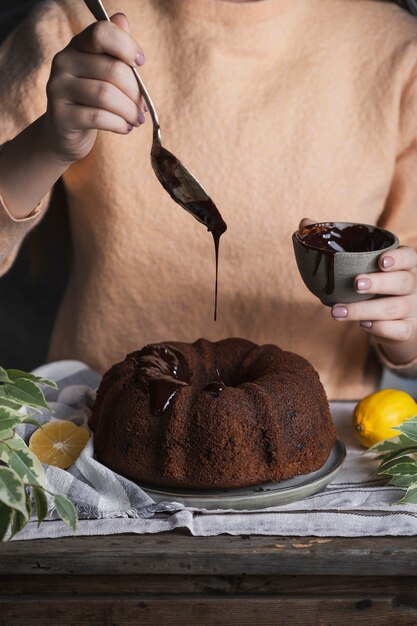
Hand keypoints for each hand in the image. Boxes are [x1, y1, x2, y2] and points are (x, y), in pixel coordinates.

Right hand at [43, 13, 146, 163]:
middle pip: (111, 70)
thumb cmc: (91, 100)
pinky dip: (119, 124)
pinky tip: (125, 128)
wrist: (65, 133)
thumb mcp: (104, 73)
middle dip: (135, 92)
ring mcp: (58, 89)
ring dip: (129, 111)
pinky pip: (98, 117)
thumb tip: (122, 19)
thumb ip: (114, 49)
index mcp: (77, 46)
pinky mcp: (61, 116)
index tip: (140, 63)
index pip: (101, 33)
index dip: (126, 46)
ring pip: (106, 95)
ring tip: (136, 120)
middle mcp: (63, 62)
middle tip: (142, 107)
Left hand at [299, 218, 416, 365]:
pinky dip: (381, 328)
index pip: (410, 257)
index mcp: (404, 265)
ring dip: (365, 310)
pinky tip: (363, 325)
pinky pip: (399, 330)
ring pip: (395, 308)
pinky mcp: (407, 330)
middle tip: (356, 284)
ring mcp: (411, 309)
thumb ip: (334, 244)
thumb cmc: (371, 286)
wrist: (391, 321)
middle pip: (404, 281)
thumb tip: (305, 222)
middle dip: (380, 282)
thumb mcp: (360, 266)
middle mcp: (412, 285)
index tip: (380, 261)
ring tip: (337, 311)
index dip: (398, 258)